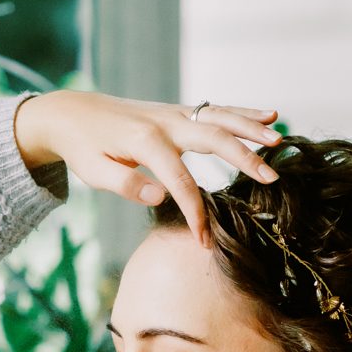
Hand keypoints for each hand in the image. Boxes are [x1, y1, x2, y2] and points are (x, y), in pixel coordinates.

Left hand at [12, 92, 281, 245]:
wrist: (73, 112)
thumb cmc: (83, 147)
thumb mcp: (94, 171)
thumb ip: (126, 184)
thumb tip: (159, 197)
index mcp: (146, 141)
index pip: (180, 181)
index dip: (195, 213)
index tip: (205, 241)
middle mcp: (166, 122)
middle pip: (214, 138)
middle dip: (244, 159)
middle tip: (271, 179)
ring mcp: (175, 113)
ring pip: (221, 118)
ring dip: (252, 129)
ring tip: (279, 142)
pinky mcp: (179, 112)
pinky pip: (217, 111)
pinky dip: (244, 113)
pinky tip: (270, 115)